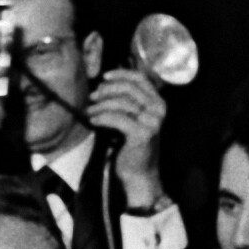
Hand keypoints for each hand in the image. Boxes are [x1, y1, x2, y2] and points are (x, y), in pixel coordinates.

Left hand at [87, 67, 165, 204]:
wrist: (139, 174)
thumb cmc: (132, 146)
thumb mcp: (132, 119)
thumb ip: (127, 102)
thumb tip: (103, 84)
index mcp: (158, 103)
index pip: (140, 79)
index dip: (121, 74)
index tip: (104, 77)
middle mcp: (159, 110)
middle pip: (129, 88)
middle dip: (107, 90)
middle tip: (92, 97)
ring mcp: (152, 121)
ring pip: (121, 103)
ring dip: (101, 106)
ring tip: (89, 112)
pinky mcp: (142, 134)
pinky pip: (117, 118)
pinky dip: (101, 118)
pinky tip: (93, 121)